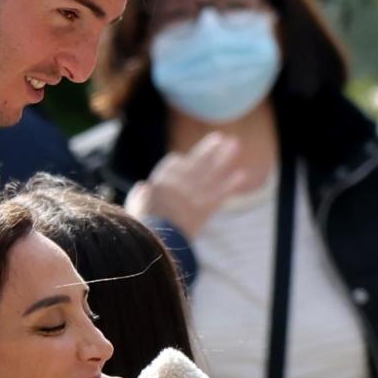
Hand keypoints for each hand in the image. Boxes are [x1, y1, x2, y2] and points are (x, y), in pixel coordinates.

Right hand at [124, 132, 247, 239]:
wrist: (159, 239)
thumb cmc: (143, 225)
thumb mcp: (135, 207)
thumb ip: (140, 195)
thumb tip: (142, 186)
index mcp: (161, 180)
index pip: (173, 163)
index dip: (179, 162)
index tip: (183, 159)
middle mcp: (181, 182)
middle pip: (197, 161)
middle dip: (208, 149)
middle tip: (219, 137)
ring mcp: (195, 193)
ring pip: (212, 171)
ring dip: (224, 157)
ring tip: (233, 144)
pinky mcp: (206, 207)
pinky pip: (221, 192)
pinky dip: (231, 184)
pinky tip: (241, 174)